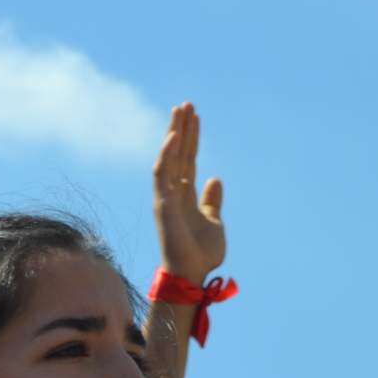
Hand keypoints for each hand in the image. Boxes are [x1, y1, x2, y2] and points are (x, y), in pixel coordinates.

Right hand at [152, 102, 226, 282]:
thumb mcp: (214, 221)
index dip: (192, 137)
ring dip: (174, 133)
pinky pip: (162, 174)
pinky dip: (166, 155)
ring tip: (180, 111)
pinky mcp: (163, 203)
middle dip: (182, 128)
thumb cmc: (201, 252)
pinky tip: (173, 137)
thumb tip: (215, 178)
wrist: (192, 273)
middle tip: (186, 104)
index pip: (188, 158)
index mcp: (185, 194)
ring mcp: (166, 195)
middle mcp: (173, 190)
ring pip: (169, 157)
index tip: (195, 116)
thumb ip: (212, 200)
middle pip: (178, 152)